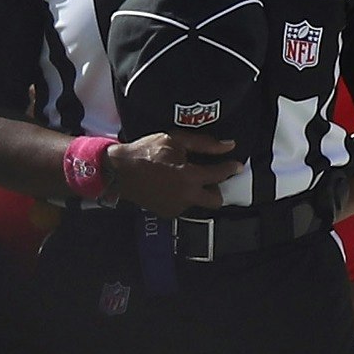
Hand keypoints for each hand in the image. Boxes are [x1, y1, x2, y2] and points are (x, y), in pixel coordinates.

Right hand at [104, 127, 244, 215]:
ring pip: (198, 201)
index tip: (236, 166)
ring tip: (183, 177)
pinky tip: (171, 184)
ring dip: (197, 191)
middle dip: (217, 189)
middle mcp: (186, 196)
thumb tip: (228, 146)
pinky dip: (182, 196)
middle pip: (216, 200)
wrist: (118, 170)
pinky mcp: (167, 212)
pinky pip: (183, 205)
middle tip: (210, 177)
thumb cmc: (144, 152)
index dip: (230, 168)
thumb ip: (204, 144)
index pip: (219, 175)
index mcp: (189, 177)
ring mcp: (176, 207)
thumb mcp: (174, 140)